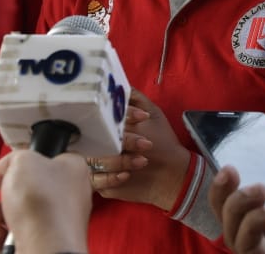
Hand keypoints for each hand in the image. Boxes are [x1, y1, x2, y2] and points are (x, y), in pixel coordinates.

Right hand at [0, 150, 91, 252]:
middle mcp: (71, 197)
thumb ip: (15, 157)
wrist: (45, 246)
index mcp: (74, 170)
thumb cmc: (43, 202)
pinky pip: (21, 236)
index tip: (12, 163)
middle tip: (1, 186)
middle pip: (34, 188)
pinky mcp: (47, 243)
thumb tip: (9, 163)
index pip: (52, 158)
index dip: (29, 158)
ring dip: (3, 212)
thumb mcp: (24, 160)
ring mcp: (59, 223)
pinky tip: (0, 231)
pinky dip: (5, 234)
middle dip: (10, 188)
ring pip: (25, 213)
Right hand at [91, 88, 192, 209]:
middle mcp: (99, 141)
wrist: (170, 171)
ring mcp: (97, 161)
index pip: (101, 115)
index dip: (119, 116)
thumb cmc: (161, 140)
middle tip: (145, 144)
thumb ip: (134, 98)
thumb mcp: (152, 114)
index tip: (142, 117)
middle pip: (95, 138)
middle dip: (122, 141)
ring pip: (94, 159)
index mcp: (108, 124)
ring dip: (118, 160)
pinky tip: (127, 175)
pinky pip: (96, 179)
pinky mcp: (99, 181)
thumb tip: (116, 83)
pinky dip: (111, 177)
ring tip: (143, 160)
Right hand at [209, 159, 264, 253]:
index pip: (257, 198)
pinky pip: (245, 247)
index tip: (234, 158)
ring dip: (237, 204)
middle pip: (233, 215)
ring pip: (232, 231)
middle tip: (230, 169)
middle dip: (222, 191)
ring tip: (259, 190)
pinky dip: (253, 225)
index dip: (239, 181)